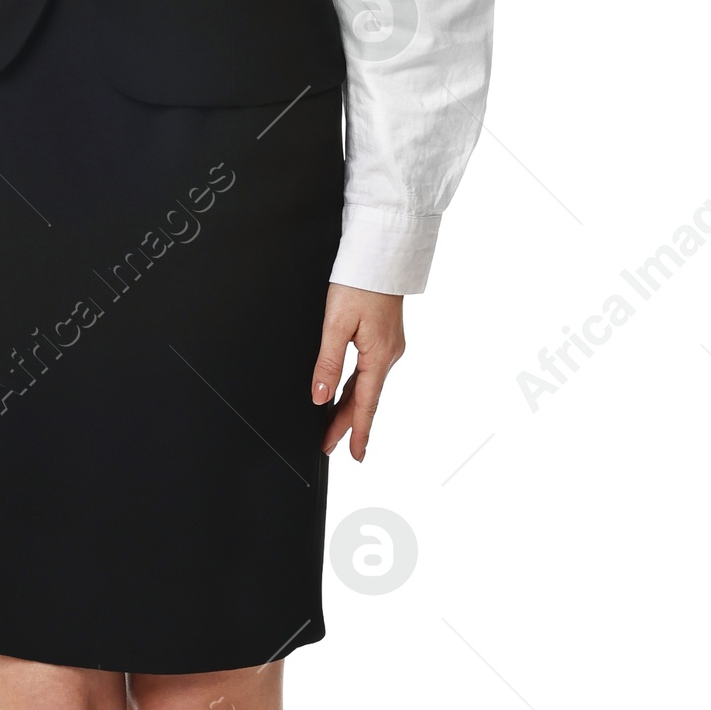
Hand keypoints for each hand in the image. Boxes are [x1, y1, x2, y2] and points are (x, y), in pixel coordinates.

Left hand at [312, 289, 403, 460]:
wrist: (381, 253)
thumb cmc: (359, 282)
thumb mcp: (336, 324)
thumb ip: (328, 363)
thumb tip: (320, 397)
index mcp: (378, 356)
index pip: (365, 405)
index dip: (357, 432)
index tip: (355, 456)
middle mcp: (389, 355)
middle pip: (365, 399)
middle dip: (347, 424)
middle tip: (329, 446)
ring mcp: (389, 347)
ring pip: (366, 385)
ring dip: (350, 406)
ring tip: (332, 427)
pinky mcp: (386, 338)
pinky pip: (369, 371)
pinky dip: (356, 387)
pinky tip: (345, 393)